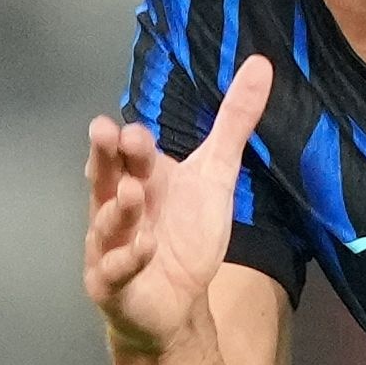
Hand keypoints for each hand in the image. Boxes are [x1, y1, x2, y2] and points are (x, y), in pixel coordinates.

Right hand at [83, 56, 271, 355]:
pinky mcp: (112, 284)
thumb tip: (261, 64)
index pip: (128, 153)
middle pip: (104, 177)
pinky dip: (127, 260)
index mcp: (137, 176)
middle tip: (108, 135)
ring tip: (132, 193)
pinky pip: (114, 271)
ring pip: (107, 224)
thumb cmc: (186, 232)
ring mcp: (110, 245)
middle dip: (105, 158)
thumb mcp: (215, 175)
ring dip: (118, 209)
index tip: (133, 131)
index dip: (130, 143)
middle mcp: (115, 205)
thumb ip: (233, 123)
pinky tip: (144, 248)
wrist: (177, 300)